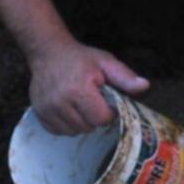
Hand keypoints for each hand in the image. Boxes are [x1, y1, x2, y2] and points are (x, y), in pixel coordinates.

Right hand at [27, 40, 148, 135]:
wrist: (48, 52)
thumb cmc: (80, 58)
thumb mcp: (106, 62)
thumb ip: (125, 77)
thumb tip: (145, 86)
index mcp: (79, 90)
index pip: (101, 119)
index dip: (108, 112)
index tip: (106, 100)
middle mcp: (60, 102)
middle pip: (87, 127)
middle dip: (94, 117)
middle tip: (92, 100)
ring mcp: (47, 109)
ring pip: (73, 132)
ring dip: (81, 122)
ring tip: (80, 103)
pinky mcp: (39, 113)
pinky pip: (58, 131)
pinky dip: (66, 124)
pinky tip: (68, 109)